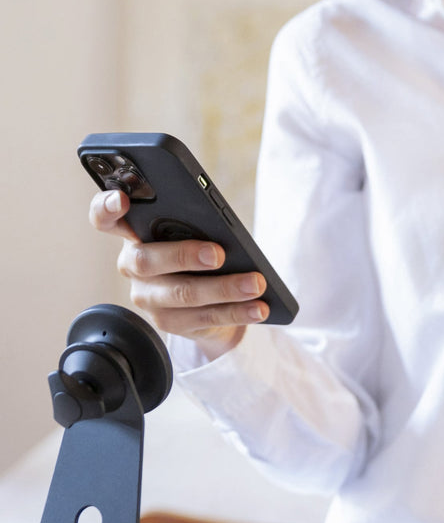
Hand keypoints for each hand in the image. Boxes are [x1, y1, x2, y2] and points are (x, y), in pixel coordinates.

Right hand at [89, 189, 268, 358]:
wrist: (208, 298)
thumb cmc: (200, 247)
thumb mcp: (196, 229)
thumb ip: (197, 223)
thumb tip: (222, 231)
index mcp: (133, 233)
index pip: (105, 218)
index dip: (106, 208)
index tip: (122, 199)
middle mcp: (133, 265)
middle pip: (147, 260)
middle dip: (185, 255)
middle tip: (219, 254)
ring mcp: (148, 297)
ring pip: (183, 293)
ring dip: (225, 289)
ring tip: (256, 284)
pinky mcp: (169, 323)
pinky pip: (205, 318)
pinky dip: (237, 311)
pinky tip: (259, 307)